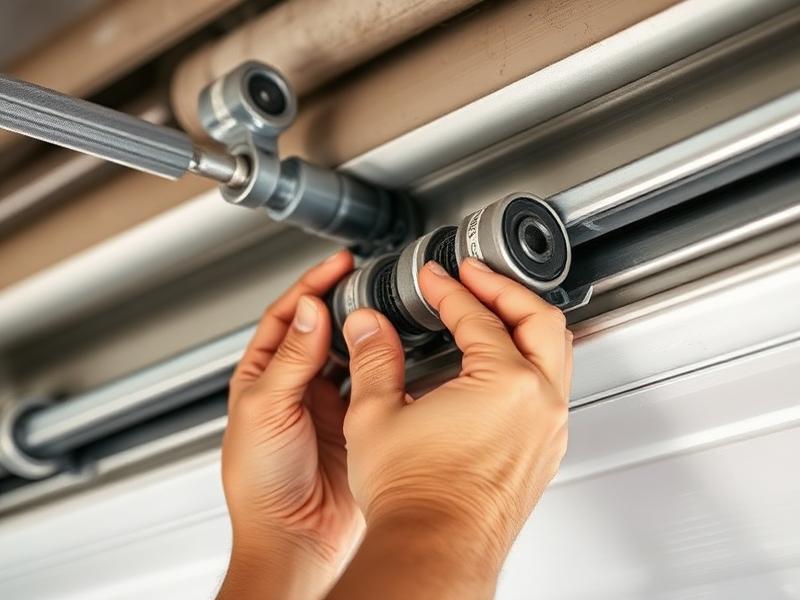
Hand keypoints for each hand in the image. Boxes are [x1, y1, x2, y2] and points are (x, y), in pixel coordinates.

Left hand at [218, 250, 362, 599]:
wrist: (294, 537)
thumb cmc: (261, 484)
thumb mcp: (266, 410)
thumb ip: (290, 359)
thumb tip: (310, 310)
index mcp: (262, 376)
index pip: (288, 316)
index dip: (311, 285)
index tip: (338, 265)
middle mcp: (295, 385)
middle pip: (321, 328)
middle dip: (342, 302)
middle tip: (368, 280)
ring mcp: (328, 403)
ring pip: (350, 353)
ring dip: (364, 331)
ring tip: (384, 310)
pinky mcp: (356, 422)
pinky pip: (373, 383)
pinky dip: (384, 365)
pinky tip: (397, 353)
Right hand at [329, 257, 571, 599]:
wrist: (433, 550)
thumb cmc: (413, 498)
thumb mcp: (376, 415)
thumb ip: (374, 359)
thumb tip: (368, 326)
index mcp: (505, 386)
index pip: (478, 317)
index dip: (449, 290)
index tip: (432, 279)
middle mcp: (539, 404)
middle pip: (540, 320)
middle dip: (504, 289)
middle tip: (474, 275)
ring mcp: (547, 430)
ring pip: (554, 352)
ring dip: (522, 323)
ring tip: (489, 310)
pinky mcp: (543, 451)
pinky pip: (550, 387)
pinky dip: (528, 360)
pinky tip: (498, 363)